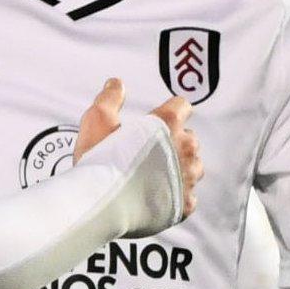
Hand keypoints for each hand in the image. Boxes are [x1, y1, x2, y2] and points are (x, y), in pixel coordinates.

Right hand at [72, 78, 201, 218]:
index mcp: (168, 123)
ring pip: (193, 167)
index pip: (182, 106)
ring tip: (153, 175)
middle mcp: (186, 148)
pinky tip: (156, 196)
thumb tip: (116, 83)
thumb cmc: (98, 161)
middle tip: (147, 151)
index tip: (157, 119)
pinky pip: (188, 196)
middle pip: (189, 138)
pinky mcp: (186, 204)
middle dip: (173, 141)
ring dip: (179, 168)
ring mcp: (188, 178)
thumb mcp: (96, 120)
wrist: (100, 204)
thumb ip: (109, 98)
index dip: (169, 111)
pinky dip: (176, 196)